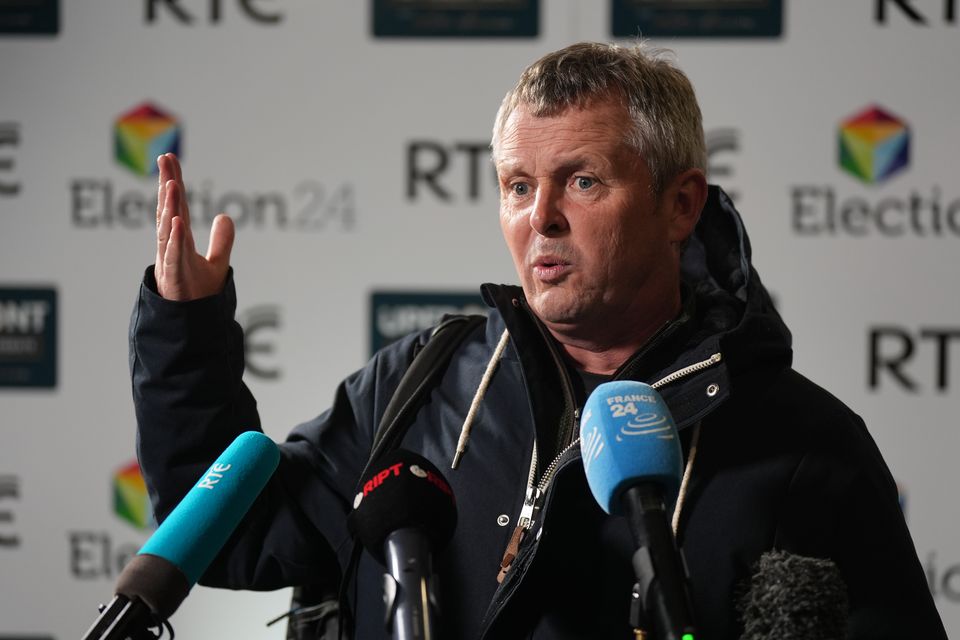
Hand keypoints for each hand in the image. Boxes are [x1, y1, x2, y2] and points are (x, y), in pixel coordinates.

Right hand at [154, 153, 234, 300]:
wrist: (192, 324)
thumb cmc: (199, 296)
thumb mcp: (217, 264)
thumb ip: (221, 242)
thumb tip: (225, 217)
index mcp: (179, 242)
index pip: (177, 207)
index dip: (174, 183)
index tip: (170, 159)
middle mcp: (171, 247)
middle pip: (168, 211)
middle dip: (167, 185)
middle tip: (165, 159)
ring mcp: (170, 262)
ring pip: (167, 230)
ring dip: (169, 207)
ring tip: (172, 185)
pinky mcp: (174, 278)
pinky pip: (173, 256)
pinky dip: (174, 239)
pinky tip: (176, 222)